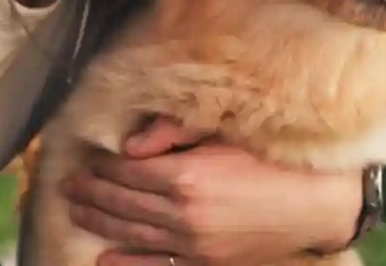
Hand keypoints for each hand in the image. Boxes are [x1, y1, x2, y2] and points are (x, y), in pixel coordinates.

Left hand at [61, 116, 365, 264]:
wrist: (318, 202)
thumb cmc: (272, 159)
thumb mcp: (223, 134)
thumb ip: (173, 133)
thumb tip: (128, 146)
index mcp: (184, 175)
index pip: (125, 171)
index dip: (101, 166)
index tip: (84, 160)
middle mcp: (183, 213)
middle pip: (121, 202)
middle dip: (91, 192)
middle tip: (68, 185)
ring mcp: (193, 244)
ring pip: (132, 232)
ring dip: (99, 221)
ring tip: (76, 210)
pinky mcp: (206, 263)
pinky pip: (157, 265)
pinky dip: (128, 264)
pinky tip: (104, 260)